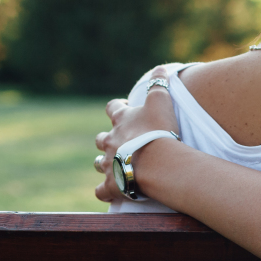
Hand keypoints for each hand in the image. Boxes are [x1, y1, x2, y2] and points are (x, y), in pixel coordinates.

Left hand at [94, 66, 180, 201]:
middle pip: (102, 138)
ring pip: (99, 163)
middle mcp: (111, 141)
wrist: (156, 162)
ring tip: (113, 165)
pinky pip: (102, 190)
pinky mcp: (112, 185)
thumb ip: (160, 84)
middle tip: (119, 141)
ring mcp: (109, 164)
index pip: (113, 108)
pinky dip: (105, 191)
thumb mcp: (161, 102)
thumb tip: (160, 68)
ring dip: (104, 163)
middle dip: (107, 139)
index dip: (117, 107)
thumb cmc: (159, 131)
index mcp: (122, 121)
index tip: (124, 108)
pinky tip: (109, 191)